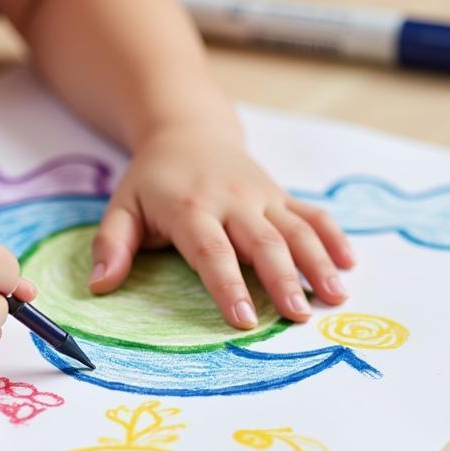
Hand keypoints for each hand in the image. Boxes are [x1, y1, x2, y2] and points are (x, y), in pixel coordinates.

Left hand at [88, 125, 354, 328]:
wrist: (187, 130)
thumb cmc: (152, 181)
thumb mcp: (122, 206)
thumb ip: (112, 245)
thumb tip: (99, 286)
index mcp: (190, 207)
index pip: (212, 251)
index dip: (228, 285)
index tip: (243, 320)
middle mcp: (232, 200)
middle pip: (263, 243)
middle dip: (283, 280)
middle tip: (300, 317)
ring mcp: (261, 196)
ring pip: (296, 229)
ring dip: (318, 263)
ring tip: (334, 296)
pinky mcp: (280, 195)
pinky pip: (312, 215)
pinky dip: (333, 237)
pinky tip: (349, 264)